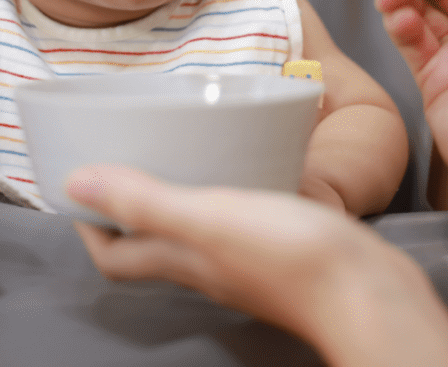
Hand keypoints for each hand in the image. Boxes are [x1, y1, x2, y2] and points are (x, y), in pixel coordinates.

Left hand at [69, 165, 384, 337]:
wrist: (371, 293)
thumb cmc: (292, 258)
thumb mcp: (210, 218)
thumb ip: (146, 201)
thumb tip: (76, 184)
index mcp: (183, 260)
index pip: (115, 255)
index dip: (90, 224)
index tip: (81, 185)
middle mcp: (208, 267)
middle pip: (150, 243)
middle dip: (128, 207)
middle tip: (126, 159)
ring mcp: (246, 263)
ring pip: (194, 233)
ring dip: (176, 197)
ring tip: (180, 155)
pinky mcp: (281, 251)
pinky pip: (236, 222)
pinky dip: (225, 196)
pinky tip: (244, 169)